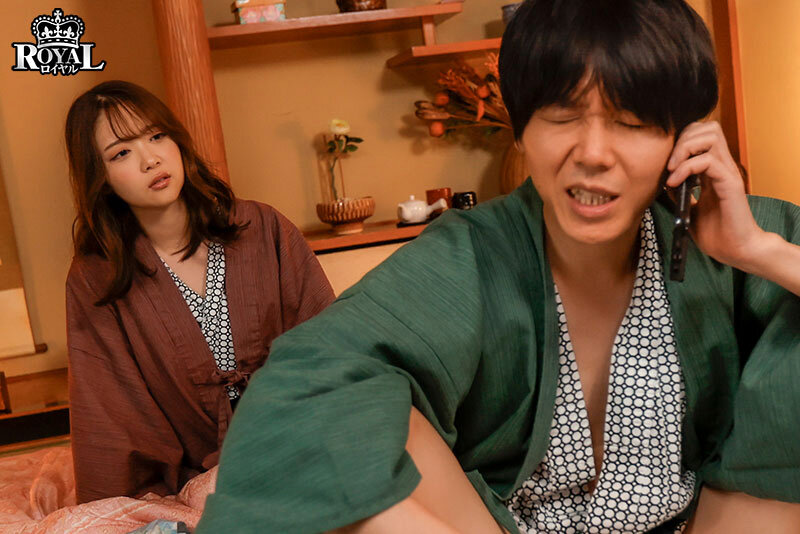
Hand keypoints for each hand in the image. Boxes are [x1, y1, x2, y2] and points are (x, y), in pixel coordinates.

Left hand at [665, 121, 764, 269]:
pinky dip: (686, 168)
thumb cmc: (715, 232)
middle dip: (682, 139)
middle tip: (668, 164)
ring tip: (671, 171)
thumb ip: (679, 192)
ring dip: (684, 150)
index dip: (681, 140)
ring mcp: (728, 172)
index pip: (701, 134)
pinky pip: (708, 161)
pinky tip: (675, 183)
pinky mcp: (730, 183)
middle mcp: (723, 166)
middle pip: (707, 127)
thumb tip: (664, 180)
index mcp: (713, 169)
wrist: (735, 250)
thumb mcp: (688, 209)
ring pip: (710, 137)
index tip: (664, 162)